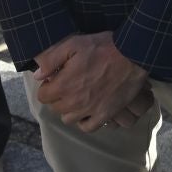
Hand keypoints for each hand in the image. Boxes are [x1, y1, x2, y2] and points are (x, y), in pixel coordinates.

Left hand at [33, 33, 149, 132]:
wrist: (133, 55)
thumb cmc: (104, 47)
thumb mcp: (74, 44)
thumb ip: (52, 59)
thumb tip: (38, 75)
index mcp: (64, 85)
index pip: (43, 96)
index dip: (47, 86)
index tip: (56, 79)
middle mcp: (74, 101)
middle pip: (55, 108)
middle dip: (58, 97)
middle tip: (68, 85)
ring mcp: (90, 110)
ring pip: (68, 119)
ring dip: (70, 109)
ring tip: (77, 97)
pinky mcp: (105, 114)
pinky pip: (88, 127)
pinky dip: (84, 122)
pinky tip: (87, 111)